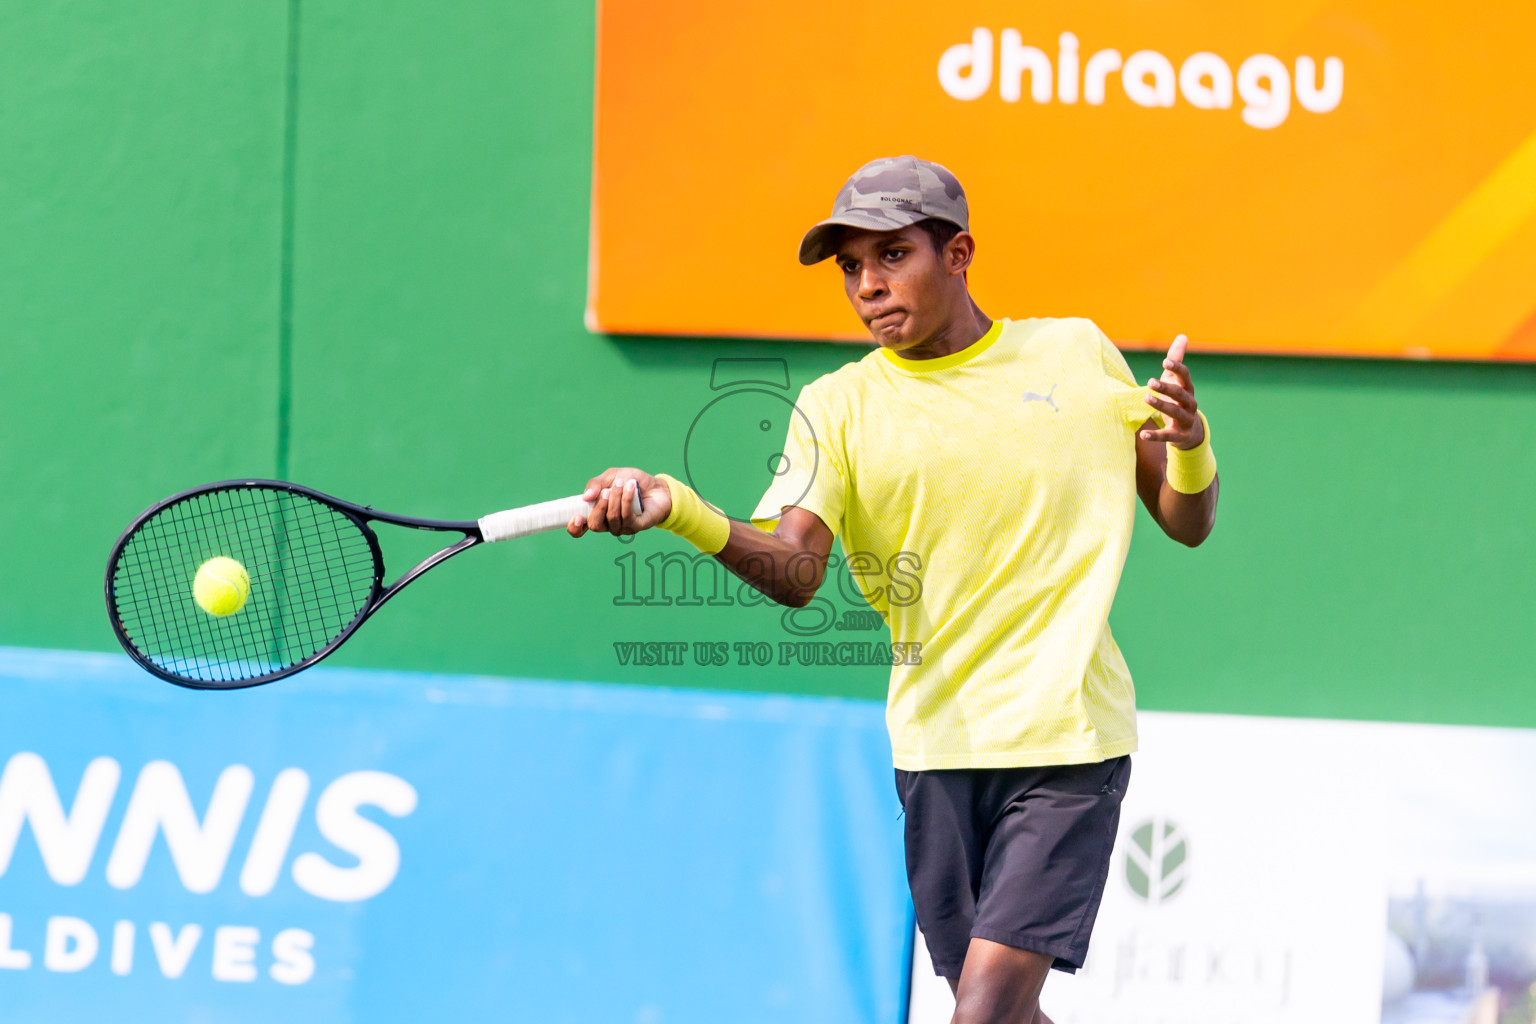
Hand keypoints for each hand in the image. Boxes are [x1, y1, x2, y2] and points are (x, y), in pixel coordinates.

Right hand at [567, 468, 673, 537]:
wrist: (657, 486)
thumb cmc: (631, 482)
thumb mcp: (612, 476)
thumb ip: (596, 484)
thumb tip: (586, 497)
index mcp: (597, 514)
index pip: (580, 529)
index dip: (574, 527)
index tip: (577, 516)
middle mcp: (608, 524)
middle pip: (595, 525)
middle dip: (599, 506)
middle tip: (607, 490)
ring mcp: (623, 528)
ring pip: (612, 519)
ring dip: (616, 499)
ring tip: (622, 483)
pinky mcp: (637, 526)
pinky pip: (627, 517)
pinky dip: (626, 500)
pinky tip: (630, 487)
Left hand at [1140, 334, 1204, 449]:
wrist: (1188, 431)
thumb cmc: (1178, 399)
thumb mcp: (1176, 380)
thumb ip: (1176, 360)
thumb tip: (1183, 336)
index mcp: (1187, 389)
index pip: (1185, 376)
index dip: (1177, 369)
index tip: (1164, 361)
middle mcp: (1190, 403)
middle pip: (1179, 393)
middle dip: (1166, 387)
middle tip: (1149, 381)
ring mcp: (1186, 420)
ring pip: (1174, 412)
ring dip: (1161, 405)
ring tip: (1146, 398)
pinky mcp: (1178, 436)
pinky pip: (1167, 436)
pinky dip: (1156, 435)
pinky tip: (1143, 435)